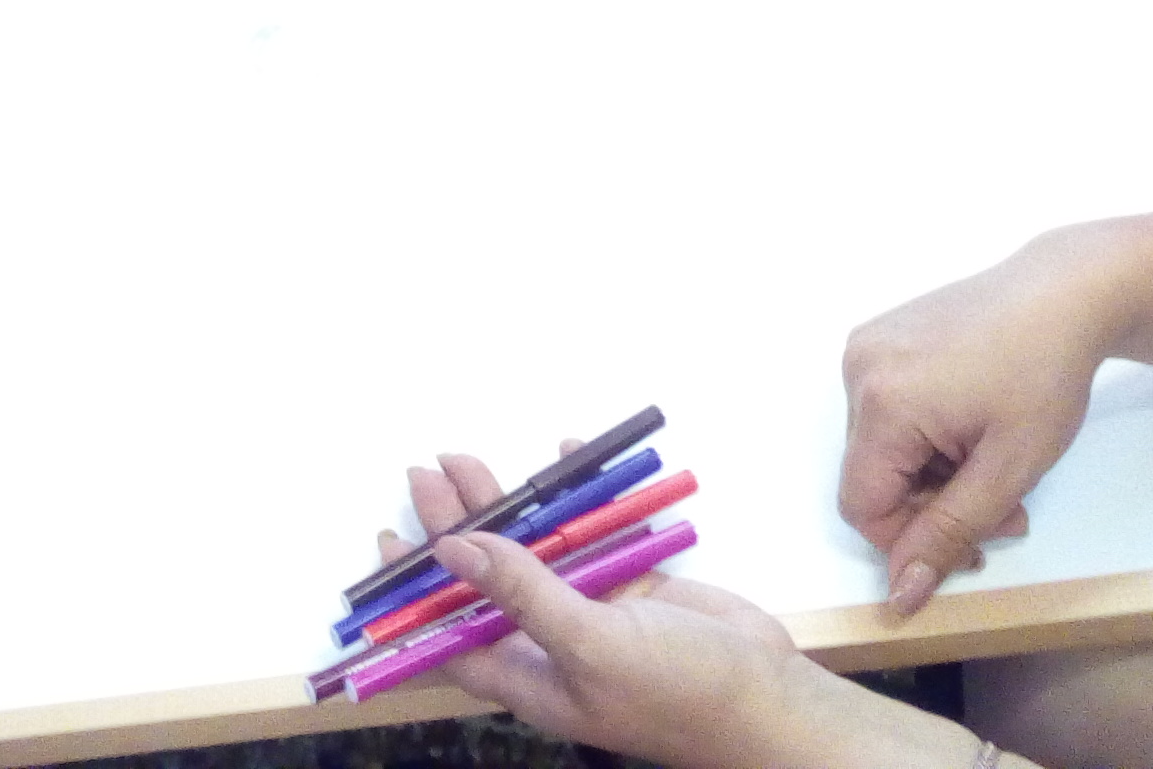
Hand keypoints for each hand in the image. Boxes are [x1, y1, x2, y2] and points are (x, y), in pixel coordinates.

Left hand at [361, 452, 835, 768]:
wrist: (768, 697)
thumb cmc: (676, 693)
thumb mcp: (589, 645)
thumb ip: (521, 592)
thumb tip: (451, 551)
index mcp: (527, 675)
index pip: (448, 635)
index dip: (410, 597)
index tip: (383, 546)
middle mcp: (550, 643)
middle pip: (485, 579)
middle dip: (454, 527)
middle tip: (427, 472)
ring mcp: (593, 610)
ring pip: (534, 548)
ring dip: (506, 506)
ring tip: (468, 459)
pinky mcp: (634, 584)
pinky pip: (592, 532)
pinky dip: (577, 496)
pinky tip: (562, 456)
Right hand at [840, 234, 1118, 615]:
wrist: (1065, 291)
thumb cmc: (1045, 377)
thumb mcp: (1008, 469)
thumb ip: (949, 534)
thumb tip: (900, 595)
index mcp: (881, 401)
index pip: (863, 506)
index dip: (912, 539)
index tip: (976, 540)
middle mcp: (858, 368)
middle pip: (874, 476)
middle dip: (935, 505)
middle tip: (1005, 506)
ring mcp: (867, 345)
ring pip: (882, 447)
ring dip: (934, 472)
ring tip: (993, 461)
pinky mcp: (883, 335)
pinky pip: (887, 410)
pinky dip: (925, 434)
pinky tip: (972, 421)